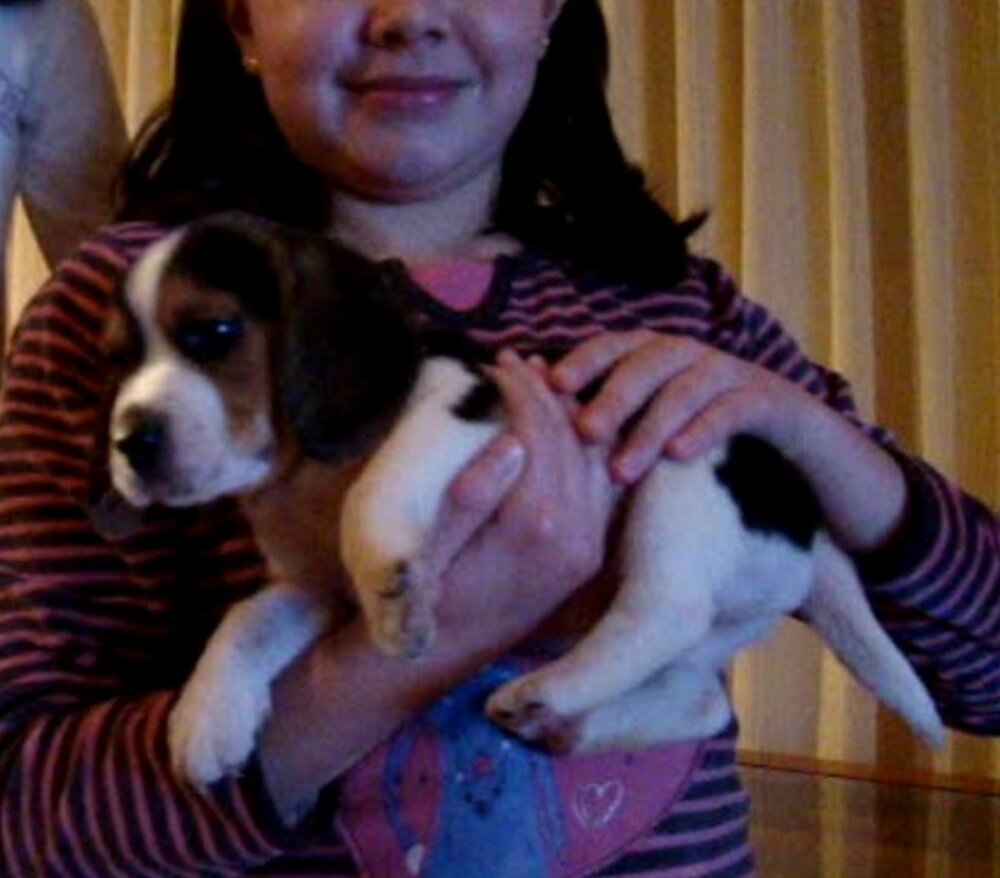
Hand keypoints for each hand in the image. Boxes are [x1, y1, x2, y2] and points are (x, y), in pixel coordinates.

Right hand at [429, 350, 615, 658]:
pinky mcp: (587, 555)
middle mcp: (573, 535)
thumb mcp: (428, 547)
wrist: (436, 659)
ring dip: (568, 414)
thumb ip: (470, 496)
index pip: (539, 433)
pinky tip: (566, 425)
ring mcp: (586, 546)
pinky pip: (598, 486)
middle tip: (517, 361)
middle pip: (571, 439)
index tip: (498, 361)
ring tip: (541, 379)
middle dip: (546, 392)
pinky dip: (584, 448)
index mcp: (533, 526)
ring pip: (592, 458)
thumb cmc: (422, 596)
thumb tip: (511, 442)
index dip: (521, 389)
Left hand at [550, 331, 821, 482]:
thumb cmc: (723, 461)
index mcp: (667, 363)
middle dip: (613, 393)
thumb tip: (555, 440)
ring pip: (689, 382)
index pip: (619, 346)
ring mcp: (742, 377)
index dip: (584, 359)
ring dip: (652, 422)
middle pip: (650, 357)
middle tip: (583, 431)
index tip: (550, 385)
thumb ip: (619, 437)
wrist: (818, 472)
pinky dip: (706, 426)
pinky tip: (680, 455)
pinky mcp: (781, 405)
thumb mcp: (664, 448)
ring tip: (622, 468)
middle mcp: (701, 359)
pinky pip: (739, 406)